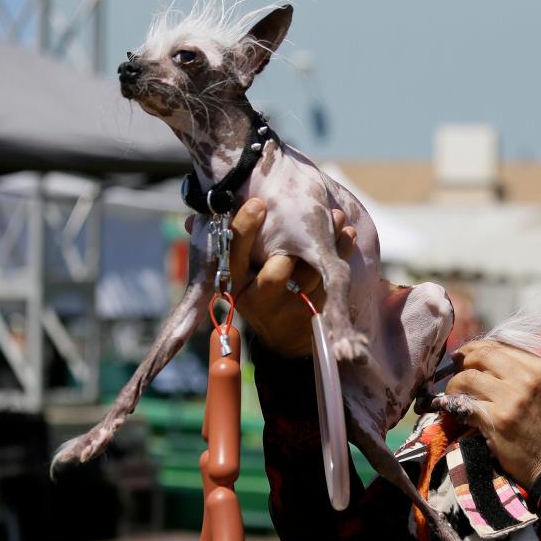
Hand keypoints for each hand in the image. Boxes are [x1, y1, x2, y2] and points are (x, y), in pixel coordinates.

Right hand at [188, 198, 356, 357]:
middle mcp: (259, 299)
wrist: (283, 338)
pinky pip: (331, 281)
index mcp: (234, 284)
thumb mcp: (237, 272)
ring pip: (310, 274)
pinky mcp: (314, 312)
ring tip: (335, 217)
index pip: (235, 254)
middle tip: (305, 215)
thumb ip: (223, 243)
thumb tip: (192, 219)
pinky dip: (341, 255)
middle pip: (276, 271)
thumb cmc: (256, 290)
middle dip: (292, 245)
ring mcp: (289, 309)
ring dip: (327, 244)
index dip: (246, 228)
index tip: (257, 202)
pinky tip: (347, 234)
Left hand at [444, 341, 540, 487]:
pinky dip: (453, 405)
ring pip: (468, 377)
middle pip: (481, 355)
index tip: (462, 357)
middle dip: (462, 363)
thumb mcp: (539, 388)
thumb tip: (477, 355)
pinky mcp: (497, 419)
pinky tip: (454, 410)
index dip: (473, 348)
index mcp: (538, 366)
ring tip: (454, 395)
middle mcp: (527, 378)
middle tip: (454, 374)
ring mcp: (512, 398)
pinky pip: (464, 403)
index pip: (497, 345)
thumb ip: (514, 369)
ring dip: (454, 386)